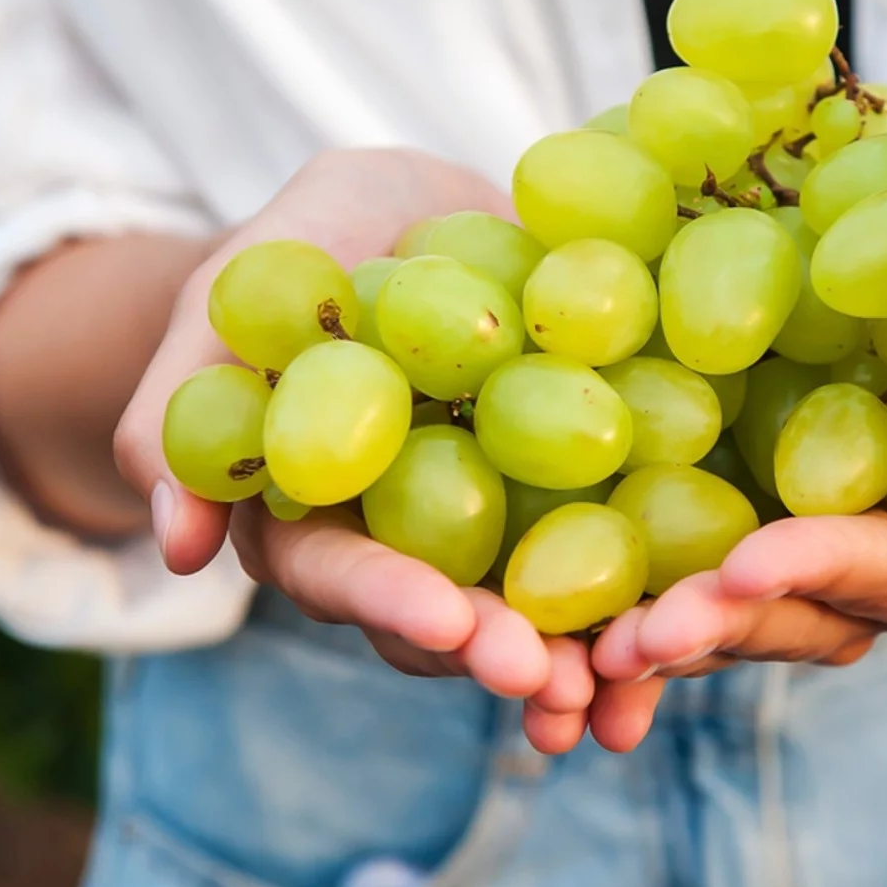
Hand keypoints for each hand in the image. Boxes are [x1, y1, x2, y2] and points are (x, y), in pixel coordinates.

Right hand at [112, 149, 594, 750]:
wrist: (412, 208)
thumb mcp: (241, 287)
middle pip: (444, 618)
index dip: (390, 599)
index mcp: (313, 512)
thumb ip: (191, 398)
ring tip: (635, 678)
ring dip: (582, 656)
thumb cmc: (304, 243)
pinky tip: (711, 614)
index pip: (338, 571)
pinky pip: (616, 553)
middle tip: (551, 675)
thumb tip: (175, 546)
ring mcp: (497, 526)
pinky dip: (654, 592)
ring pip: (534, 609)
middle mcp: (407, 541)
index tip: (448, 623)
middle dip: (495, 651)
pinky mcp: (578, 493)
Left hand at [585, 420, 886, 751]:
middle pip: (776, 624)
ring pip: (706, 635)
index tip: (746, 563)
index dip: (813, 566)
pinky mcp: (708, 566)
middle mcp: (846, 602)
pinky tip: (543, 663)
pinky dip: (600, 640)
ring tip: (572, 664)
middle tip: (637, 635)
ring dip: (640, 653)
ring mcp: (771, 595)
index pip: (872, 569)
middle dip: (708, 630)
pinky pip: (656, 613)